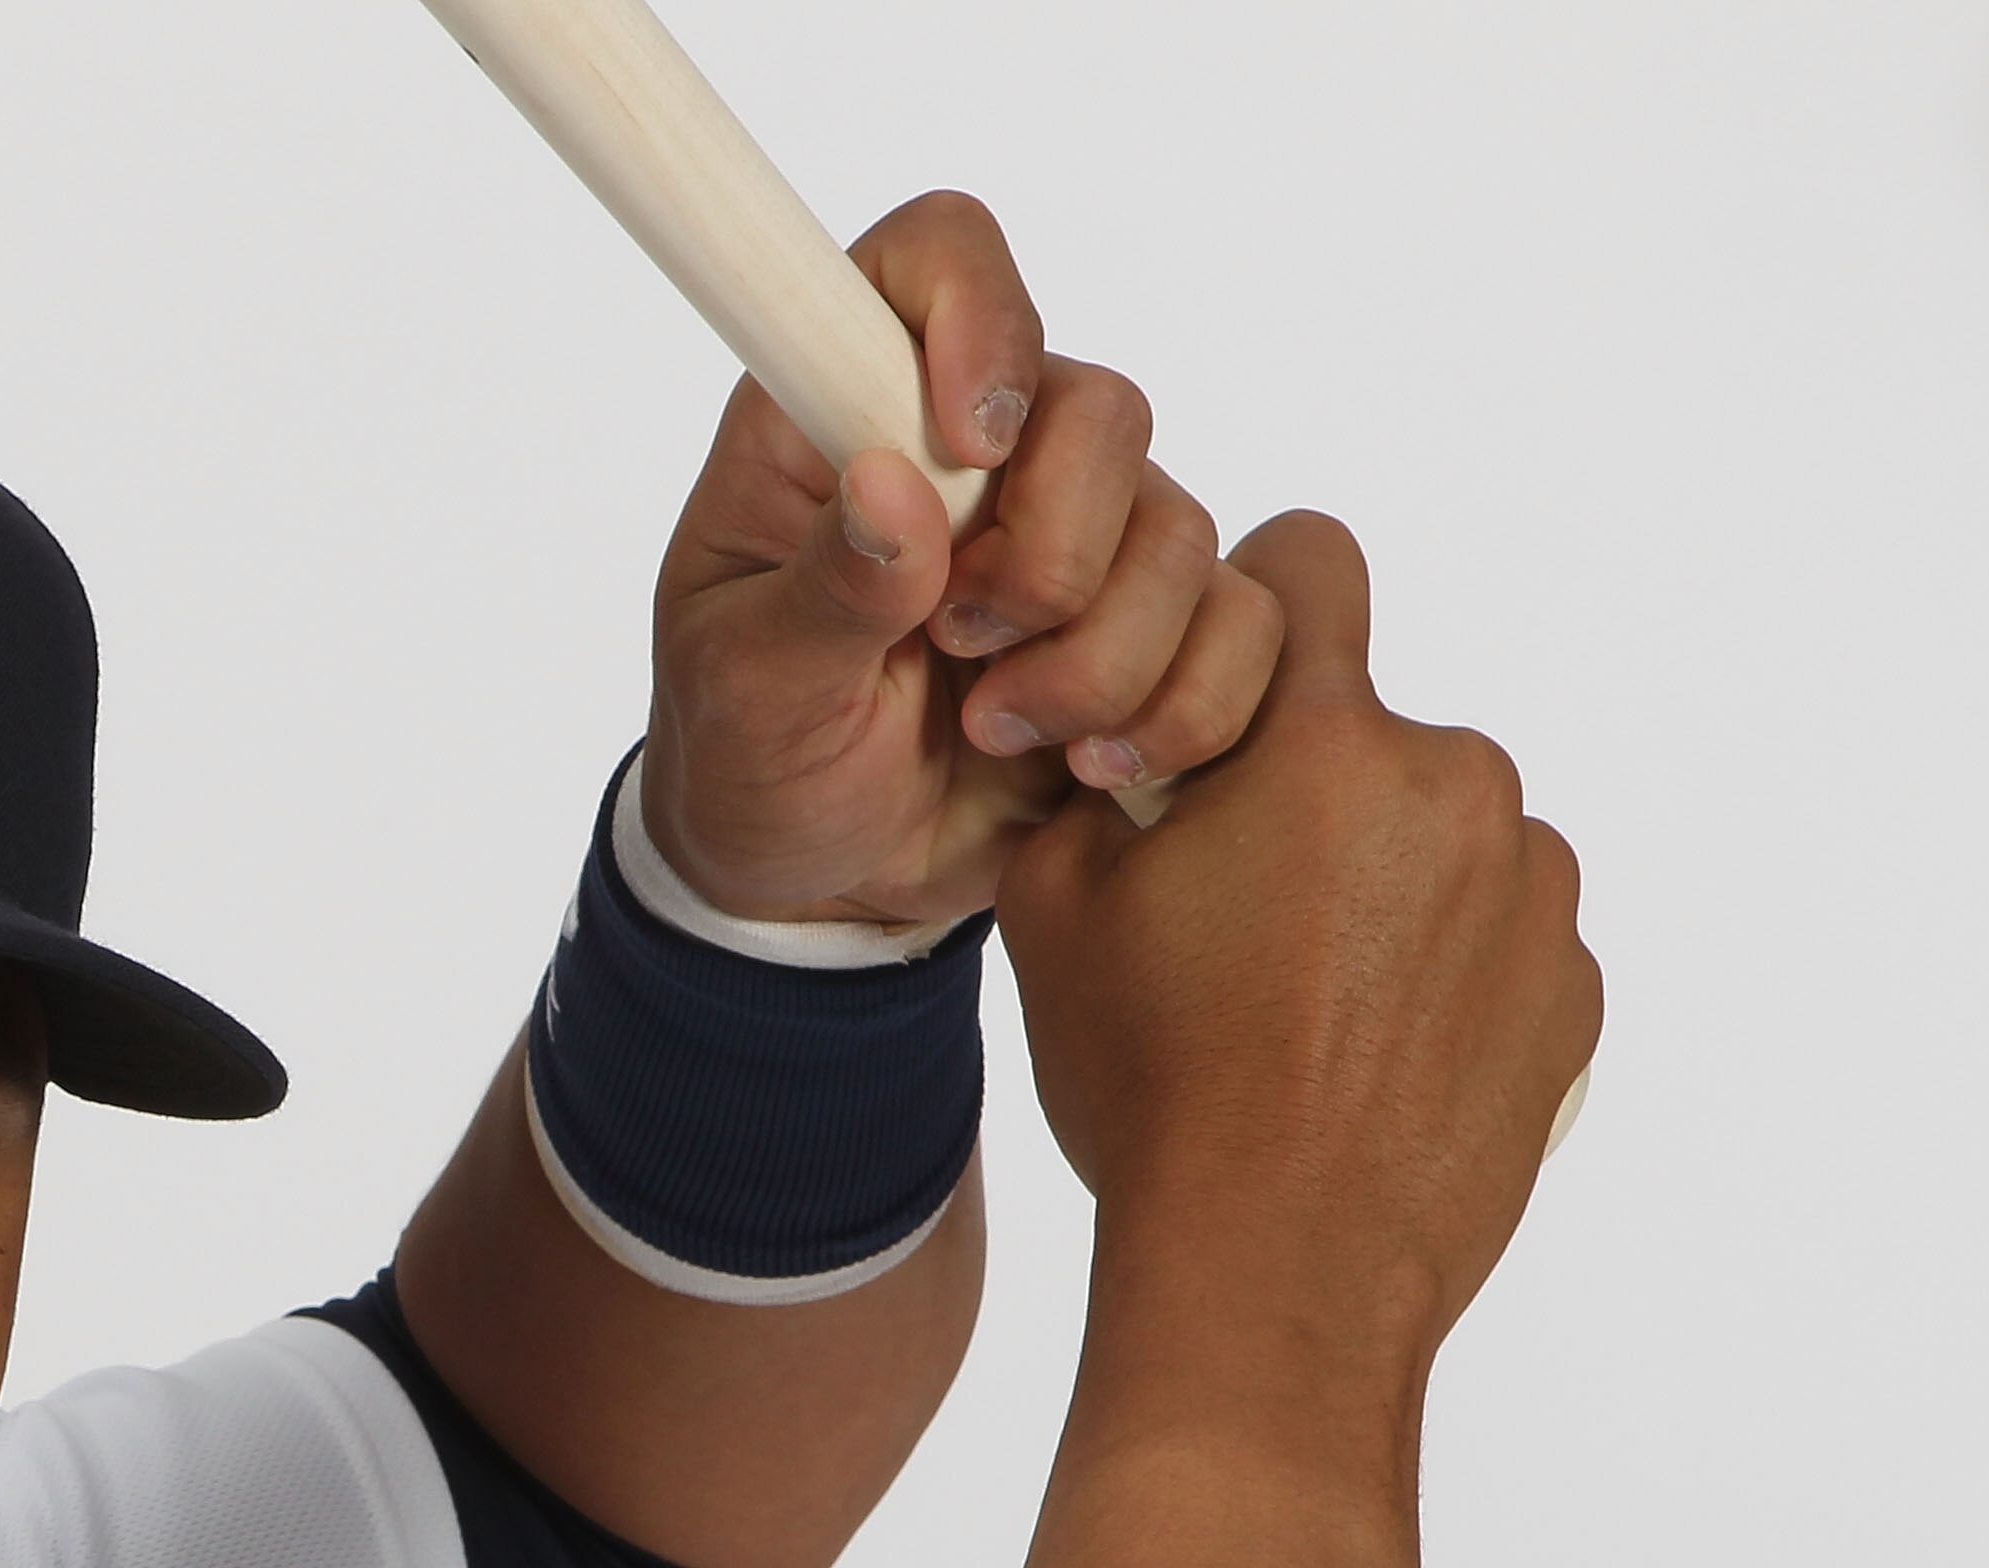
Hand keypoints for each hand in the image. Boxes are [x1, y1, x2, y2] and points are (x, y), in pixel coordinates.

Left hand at [641, 192, 1278, 929]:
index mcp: (849, 414)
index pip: (935, 258)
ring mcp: (1084, 532)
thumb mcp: (745, 686)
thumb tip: (894, 491)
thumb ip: (822, 592)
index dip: (979, 315)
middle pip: (1102, 410)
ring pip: (1182, 530)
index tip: (974, 443)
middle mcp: (984, 450)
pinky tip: (1088, 765)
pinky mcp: (1159, 629)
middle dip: (1051, 556)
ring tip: (995, 726)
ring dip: (1098, 660)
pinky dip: (1180, 711)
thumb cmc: (753, 754)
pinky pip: (1244, 625)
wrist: (818, 888)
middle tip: (958, 646)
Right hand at [995, 512, 1601, 1351]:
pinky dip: (1445, 981)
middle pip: (1374, 735)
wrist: (1279, 1273)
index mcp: (1329, 746)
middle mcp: (1462, 788)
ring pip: (1447, 841)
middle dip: (1313, 797)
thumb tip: (1122, 750)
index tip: (1224, 690)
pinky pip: (1502, 943)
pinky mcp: (1575, 992)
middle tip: (1237, 920)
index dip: (1254, 606)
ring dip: (1388, 891)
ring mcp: (1536, 896)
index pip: (1311, 566)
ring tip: (1306, 1012)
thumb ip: (1092, 787)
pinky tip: (1367, 1066)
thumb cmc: (1159, 1093)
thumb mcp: (1054, 916)